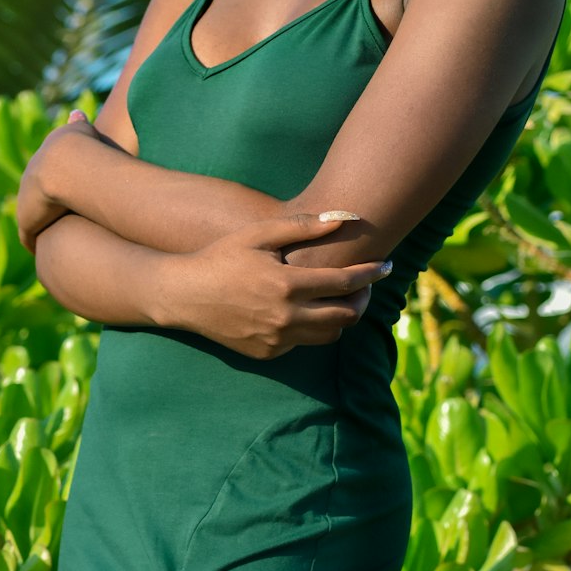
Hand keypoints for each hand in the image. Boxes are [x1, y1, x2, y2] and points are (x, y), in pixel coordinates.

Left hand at [16, 110, 112, 254]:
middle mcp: (29, 179)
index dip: (54, 185)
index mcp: (43, 160)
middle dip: (42, 207)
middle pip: (34, 196)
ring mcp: (26, 201)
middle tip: (56, 220)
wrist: (66, 164)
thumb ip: (78, 123)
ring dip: (40, 228)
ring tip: (53, 242)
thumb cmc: (84, 147)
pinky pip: (30, 237)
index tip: (61, 195)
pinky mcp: (27, 222)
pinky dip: (36, 242)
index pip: (45, 175)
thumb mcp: (81, 130)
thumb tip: (76, 111)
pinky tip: (45, 252)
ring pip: (32, 218)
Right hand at [168, 212, 391, 360]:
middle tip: (367, 284)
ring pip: (329, 334)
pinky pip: (304, 343)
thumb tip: (343, 218)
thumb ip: (302, 226)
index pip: (344, 282)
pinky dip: (313, 327)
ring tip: (342, 297)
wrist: (183, 295)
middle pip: (346, 315)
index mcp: (287, 285)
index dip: (371, 274)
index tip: (387, 265)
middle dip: (364, 299)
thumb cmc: (221, 257)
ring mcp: (277, 339)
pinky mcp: (268, 353)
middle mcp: (286, 317)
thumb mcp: (259, 235)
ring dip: (342, 316)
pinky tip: (307, 309)